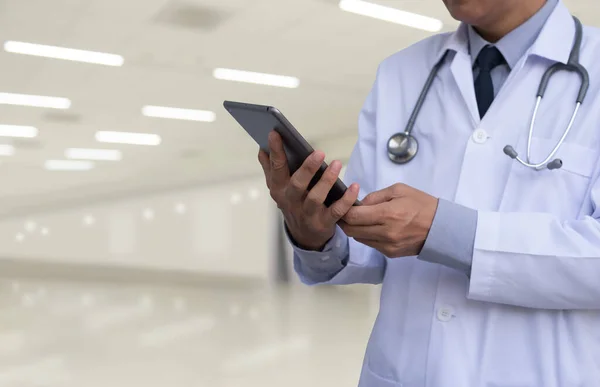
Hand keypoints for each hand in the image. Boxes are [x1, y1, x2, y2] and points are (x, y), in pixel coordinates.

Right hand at [258, 131, 359, 250]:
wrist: (304, 236)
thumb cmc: (293, 203)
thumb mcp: (279, 187)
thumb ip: (271, 168)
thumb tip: (262, 148)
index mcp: (279, 188)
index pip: (276, 168)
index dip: (275, 151)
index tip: (275, 133)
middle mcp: (291, 201)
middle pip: (297, 184)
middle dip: (307, 169)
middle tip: (319, 152)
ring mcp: (307, 213)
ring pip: (316, 198)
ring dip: (327, 181)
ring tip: (337, 164)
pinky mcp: (324, 223)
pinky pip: (336, 211)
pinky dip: (346, 200)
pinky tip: (354, 187)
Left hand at [340, 183, 437, 257]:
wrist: (441, 228)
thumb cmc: (421, 204)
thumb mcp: (399, 190)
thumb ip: (375, 196)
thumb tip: (359, 203)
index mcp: (387, 214)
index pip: (353, 216)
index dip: (343, 210)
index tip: (343, 203)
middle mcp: (385, 233)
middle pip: (351, 230)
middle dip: (344, 221)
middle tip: (345, 212)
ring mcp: (387, 245)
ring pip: (358, 238)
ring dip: (355, 228)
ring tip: (360, 218)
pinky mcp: (390, 253)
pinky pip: (370, 244)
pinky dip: (367, 235)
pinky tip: (373, 227)